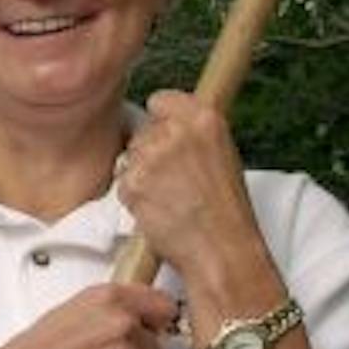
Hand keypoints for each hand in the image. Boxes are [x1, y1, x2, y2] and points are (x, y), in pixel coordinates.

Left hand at [116, 90, 266, 279]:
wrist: (221, 248)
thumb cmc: (226, 210)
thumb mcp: (223, 155)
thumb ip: (194, 134)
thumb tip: (170, 124)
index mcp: (205, 119)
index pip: (161, 100)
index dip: (161, 120)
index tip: (166, 134)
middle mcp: (177, 131)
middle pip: (143, 130)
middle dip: (151, 152)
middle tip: (172, 178)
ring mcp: (152, 156)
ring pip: (130, 156)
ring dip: (141, 173)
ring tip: (169, 196)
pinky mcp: (133, 182)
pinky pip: (123, 182)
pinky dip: (134, 195)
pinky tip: (158, 209)